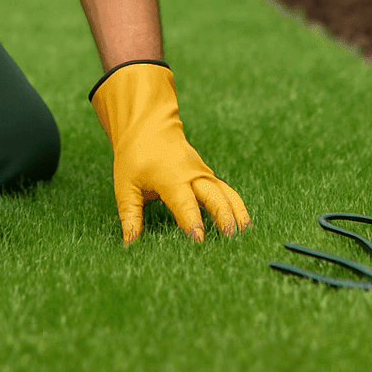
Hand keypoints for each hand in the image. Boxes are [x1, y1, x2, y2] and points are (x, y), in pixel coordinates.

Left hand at [90, 62, 250, 244]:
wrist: (149, 127)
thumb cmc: (135, 157)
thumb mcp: (126, 186)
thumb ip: (130, 216)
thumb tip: (129, 244)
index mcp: (170, 177)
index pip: (184, 203)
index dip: (192, 222)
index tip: (199, 240)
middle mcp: (192, 174)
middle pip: (213, 196)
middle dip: (223, 216)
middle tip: (231, 238)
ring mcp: (203, 173)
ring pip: (225, 192)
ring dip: (236, 211)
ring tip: (245, 233)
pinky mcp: (207, 175)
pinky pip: (225, 191)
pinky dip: (235, 204)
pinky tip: (243, 222)